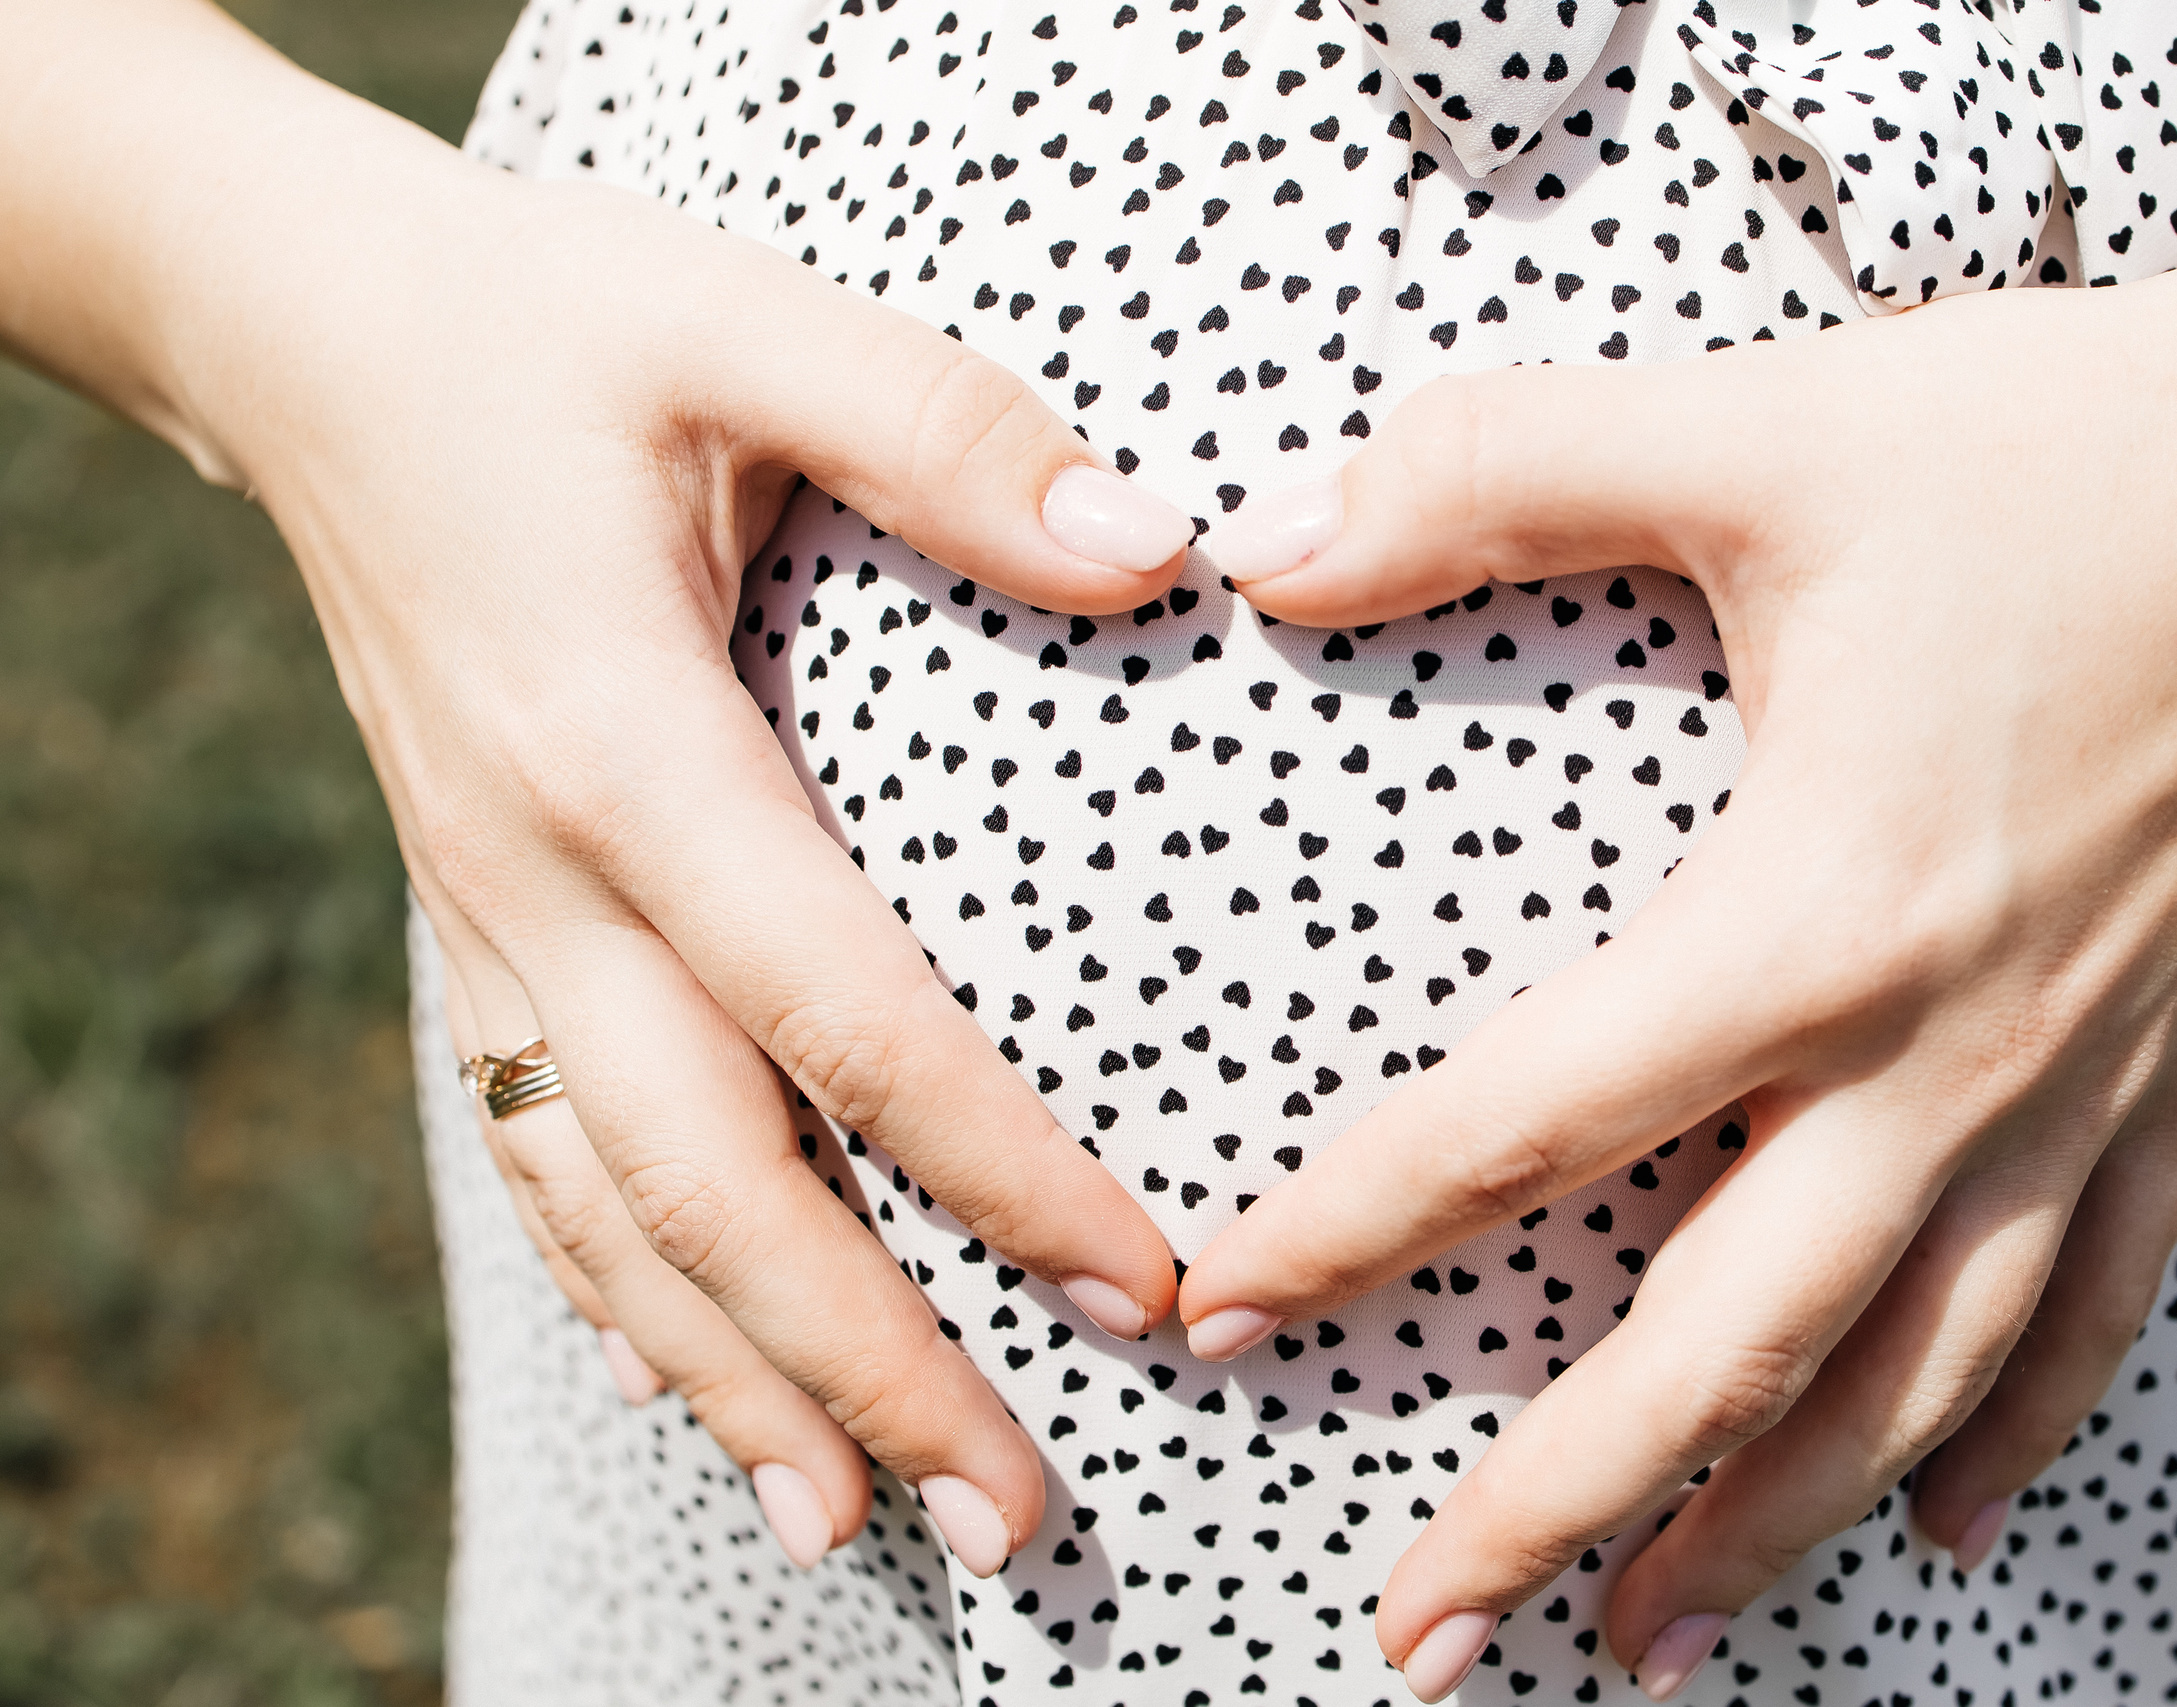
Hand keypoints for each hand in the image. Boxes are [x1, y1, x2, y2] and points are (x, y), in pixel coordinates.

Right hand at [0, 3, 1198, 1575]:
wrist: (301, 339)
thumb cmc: (537, 320)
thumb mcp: (740, 320)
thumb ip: (947, 433)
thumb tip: (1162, 552)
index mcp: (623, 745)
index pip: (840, 1012)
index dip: (994, 1166)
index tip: (1140, 1288)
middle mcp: (542, 875)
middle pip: (711, 1182)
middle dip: (865, 1365)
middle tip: (1017, 1518)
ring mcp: (491, 920)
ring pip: (606, 1208)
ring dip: (733, 1380)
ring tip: (852, 1529)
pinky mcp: (477, 925)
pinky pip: (539, 1154)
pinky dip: (617, 1293)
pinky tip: (690, 1389)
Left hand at [1177, 137, 2176, 1698]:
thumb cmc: (2069, 449)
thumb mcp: (1754, 431)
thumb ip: (1493, 474)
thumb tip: (1268, 539)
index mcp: (1814, 913)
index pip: (1528, 1121)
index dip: (1354, 1225)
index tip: (1227, 1308)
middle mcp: (1945, 1052)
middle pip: (1722, 1344)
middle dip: (1554, 1502)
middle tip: (1418, 1630)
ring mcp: (2072, 1090)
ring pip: (1908, 1381)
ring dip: (1769, 1528)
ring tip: (1647, 1641)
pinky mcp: (2168, 1076)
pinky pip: (2099, 1311)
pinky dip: (2017, 1437)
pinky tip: (1944, 1530)